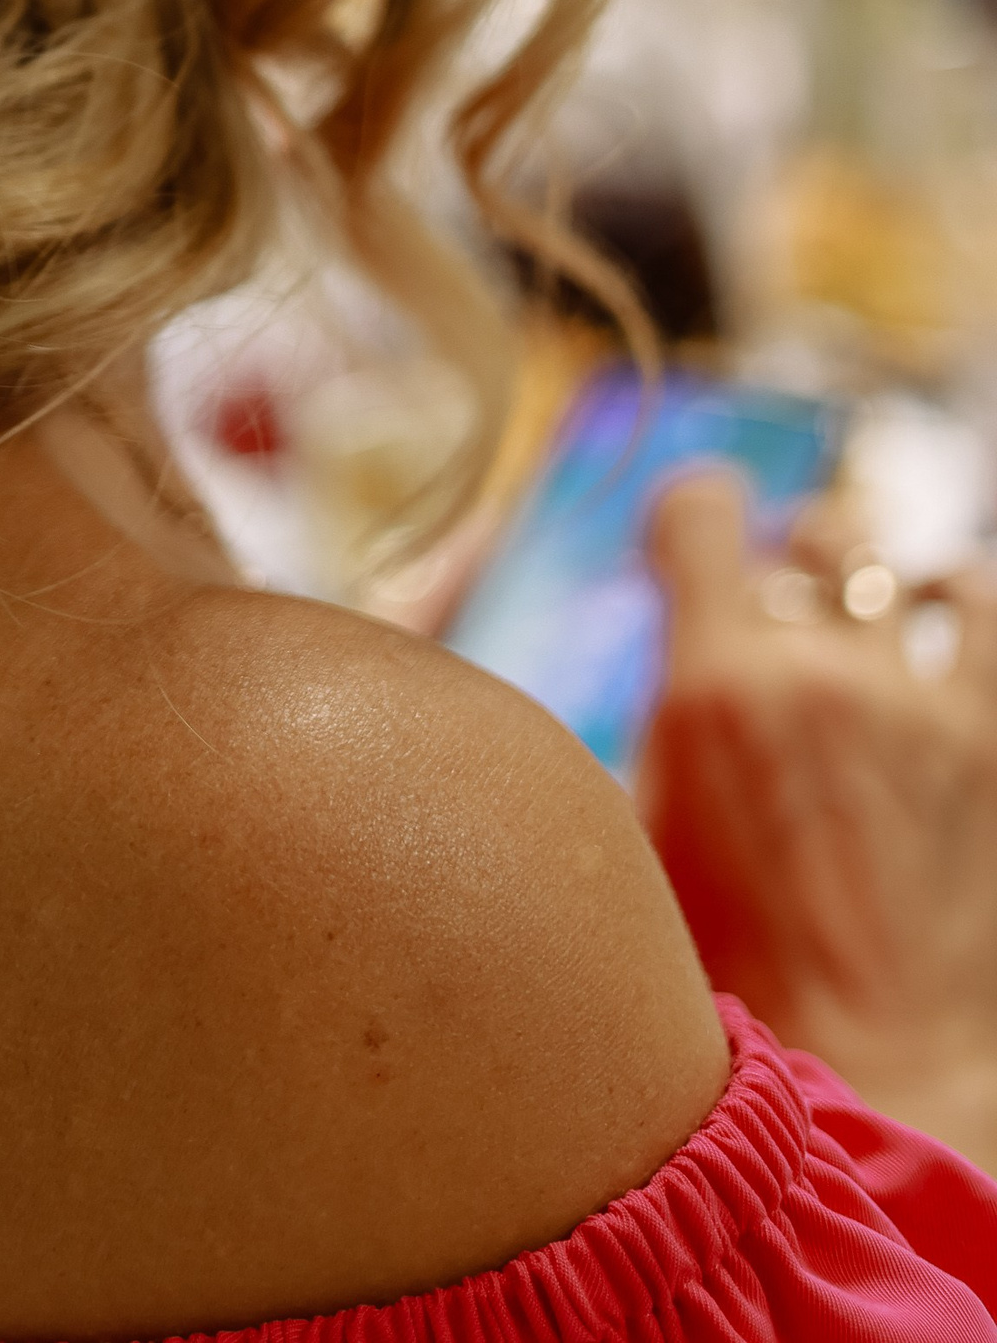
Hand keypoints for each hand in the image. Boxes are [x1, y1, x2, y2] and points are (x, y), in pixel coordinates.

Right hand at [640, 469, 996, 1171]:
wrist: (867, 1061)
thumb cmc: (726, 967)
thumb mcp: (633, 832)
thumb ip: (635, 725)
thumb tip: (611, 664)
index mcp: (709, 688)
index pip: (700, 510)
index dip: (690, 511)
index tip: (688, 539)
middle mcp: (815, 674)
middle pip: (809, 535)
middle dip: (785, 554)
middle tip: (773, 597)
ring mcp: (915, 704)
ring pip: (899, 566)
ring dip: (871, 581)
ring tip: (860, 611)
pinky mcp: (989, 738)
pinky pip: (979, 612)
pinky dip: (955, 602)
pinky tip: (936, 622)